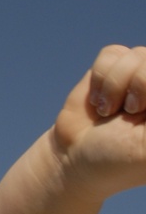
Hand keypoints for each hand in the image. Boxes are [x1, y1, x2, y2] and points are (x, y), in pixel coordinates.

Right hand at [52, 45, 145, 198]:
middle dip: (139, 85)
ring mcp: (138, 76)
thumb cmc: (118, 159)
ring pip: (137, 55)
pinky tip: (98, 101)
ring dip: (115, 87)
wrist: (74, 159)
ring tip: (109, 112)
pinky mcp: (113, 69)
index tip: (142, 111)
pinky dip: (100, 79)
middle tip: (130, 112)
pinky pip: (113, 54)